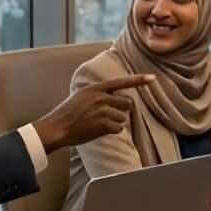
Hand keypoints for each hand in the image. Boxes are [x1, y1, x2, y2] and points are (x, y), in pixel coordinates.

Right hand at [33, 75, 148, 150]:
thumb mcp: (81, 96)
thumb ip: (98, 94)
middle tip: (106, 115)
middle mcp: (101, 97)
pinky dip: (112, 131)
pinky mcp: (103, 124)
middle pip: (126, 103)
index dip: (139, 80)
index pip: (121, 82)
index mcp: (96, 88)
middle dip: (121, 110)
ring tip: (98, 123)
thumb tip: (118, 98)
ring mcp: (102, 111)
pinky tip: (99, 130)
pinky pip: (119, 128)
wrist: (57, 127)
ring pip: (123, 117)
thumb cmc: (69, 113)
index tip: (153, 78)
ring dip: (115, 122)